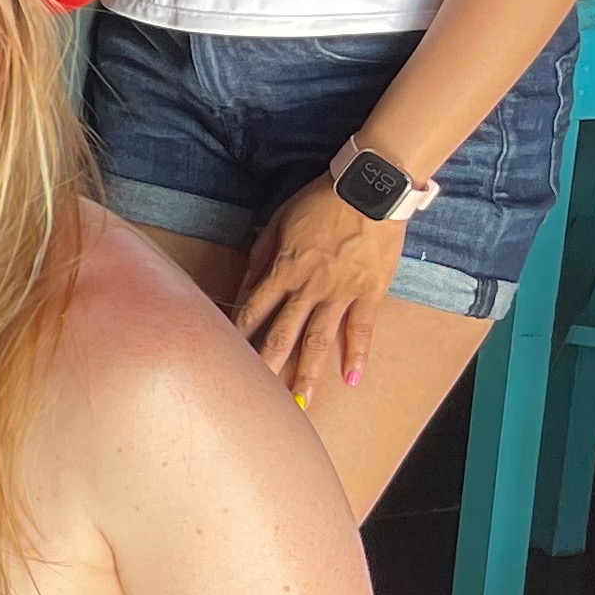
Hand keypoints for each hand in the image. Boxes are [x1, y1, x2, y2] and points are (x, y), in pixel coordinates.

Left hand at [234, 178, 405, 408]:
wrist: (368, 190)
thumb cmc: (319, 202)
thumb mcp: (277, 222)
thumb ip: (260, 257)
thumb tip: (244, 287)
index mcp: (282, 269)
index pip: (253, 310)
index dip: (238, 336)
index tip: (225, 359)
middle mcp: (308, 287)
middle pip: (281, 334)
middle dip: (265, 366)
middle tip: (254, 398)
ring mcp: (339, 293)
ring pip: (318, 340)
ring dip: (307, 374)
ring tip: (300, 403)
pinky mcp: (369, 293)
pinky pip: (361, 330)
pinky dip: (357, 356)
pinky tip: (352, 380)